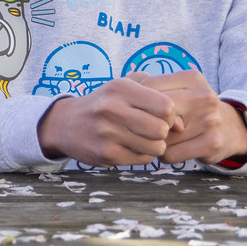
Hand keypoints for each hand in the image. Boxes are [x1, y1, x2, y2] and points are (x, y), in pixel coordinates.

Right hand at [37, 77, 178, 165]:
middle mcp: (112, 108)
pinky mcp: (106, 154)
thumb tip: (182, 125)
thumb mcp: (125, 86)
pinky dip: (141, 155)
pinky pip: (142, 159)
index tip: (160, 116)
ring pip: (155, 147)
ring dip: (153, 145)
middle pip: (161, 129)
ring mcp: (107, 133)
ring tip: (140, 139)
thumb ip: (157, 96)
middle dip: (162, 132)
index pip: (166, 106)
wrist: (65, 124)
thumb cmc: (103, 103)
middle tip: (151, 130)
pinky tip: (128, 146)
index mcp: (120, 87)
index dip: (169, 114)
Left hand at [135, 71, 246, 164]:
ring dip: (154, 141)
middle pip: (156, 112)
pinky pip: (170, 154)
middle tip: (143, 126)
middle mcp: (205, 96)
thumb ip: (148, 88)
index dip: (135, 100)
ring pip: (161, 136)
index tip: (134, 108)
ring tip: (161, 137)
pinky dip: (164, 155)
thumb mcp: (174, 90)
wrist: (229, 128)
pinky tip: (171, 149)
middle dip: (145, 122)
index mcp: (192, 78)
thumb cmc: (189, 107)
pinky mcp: (213, 143)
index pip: (148, 86)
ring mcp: (211, 120)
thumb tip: (126, 90)